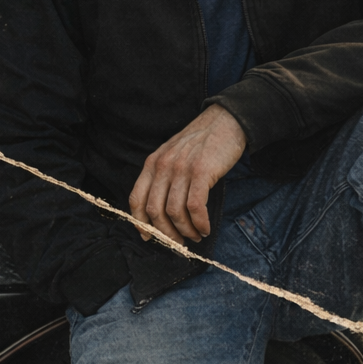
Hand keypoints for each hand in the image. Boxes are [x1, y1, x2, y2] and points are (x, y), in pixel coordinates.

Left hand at [128, 104, 246, 243]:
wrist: (226, 121)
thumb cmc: (201, 142)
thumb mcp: (173, 154)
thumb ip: (164, 177)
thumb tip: (162, 211)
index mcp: (152, 163)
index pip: (136, 198)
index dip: (141, 222)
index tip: (148, 237)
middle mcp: (163, 166)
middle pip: (155, 210)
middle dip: (166, 233)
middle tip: (179, 242)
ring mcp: (181, 168)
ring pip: (175, 212)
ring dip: (185, 231)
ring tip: (196, 236)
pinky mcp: (201, 171)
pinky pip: (195, 206)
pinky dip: (200, 222)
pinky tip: (205, 228)